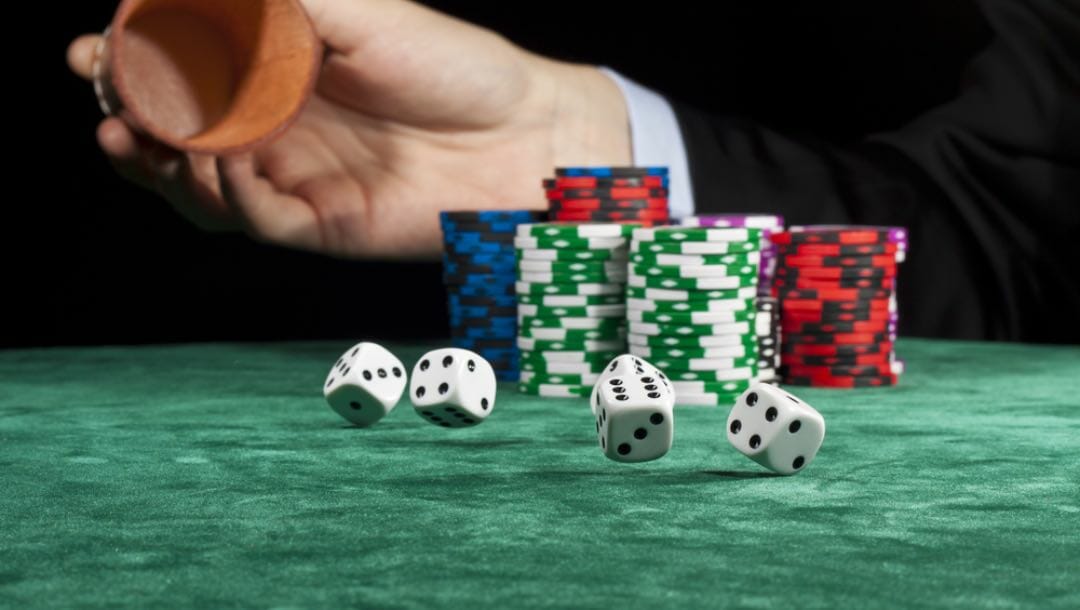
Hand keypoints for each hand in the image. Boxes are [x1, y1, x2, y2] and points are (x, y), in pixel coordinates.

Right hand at [67, 0, 630, 258]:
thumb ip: (281, 1)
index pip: (184, 74)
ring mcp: (298, 177)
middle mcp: (279, 127)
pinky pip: (256, 222)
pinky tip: (226, 173)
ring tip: (147, 141)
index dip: (129, 65)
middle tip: (105, 106)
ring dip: (165, 168)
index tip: (89, 51)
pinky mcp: (323, 224)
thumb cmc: (452, 65)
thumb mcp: (359, 13)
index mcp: (279, 73)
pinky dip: (230, 201)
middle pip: (178, 136)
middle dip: (128, 121)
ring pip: (204, 186)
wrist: (523, 135)